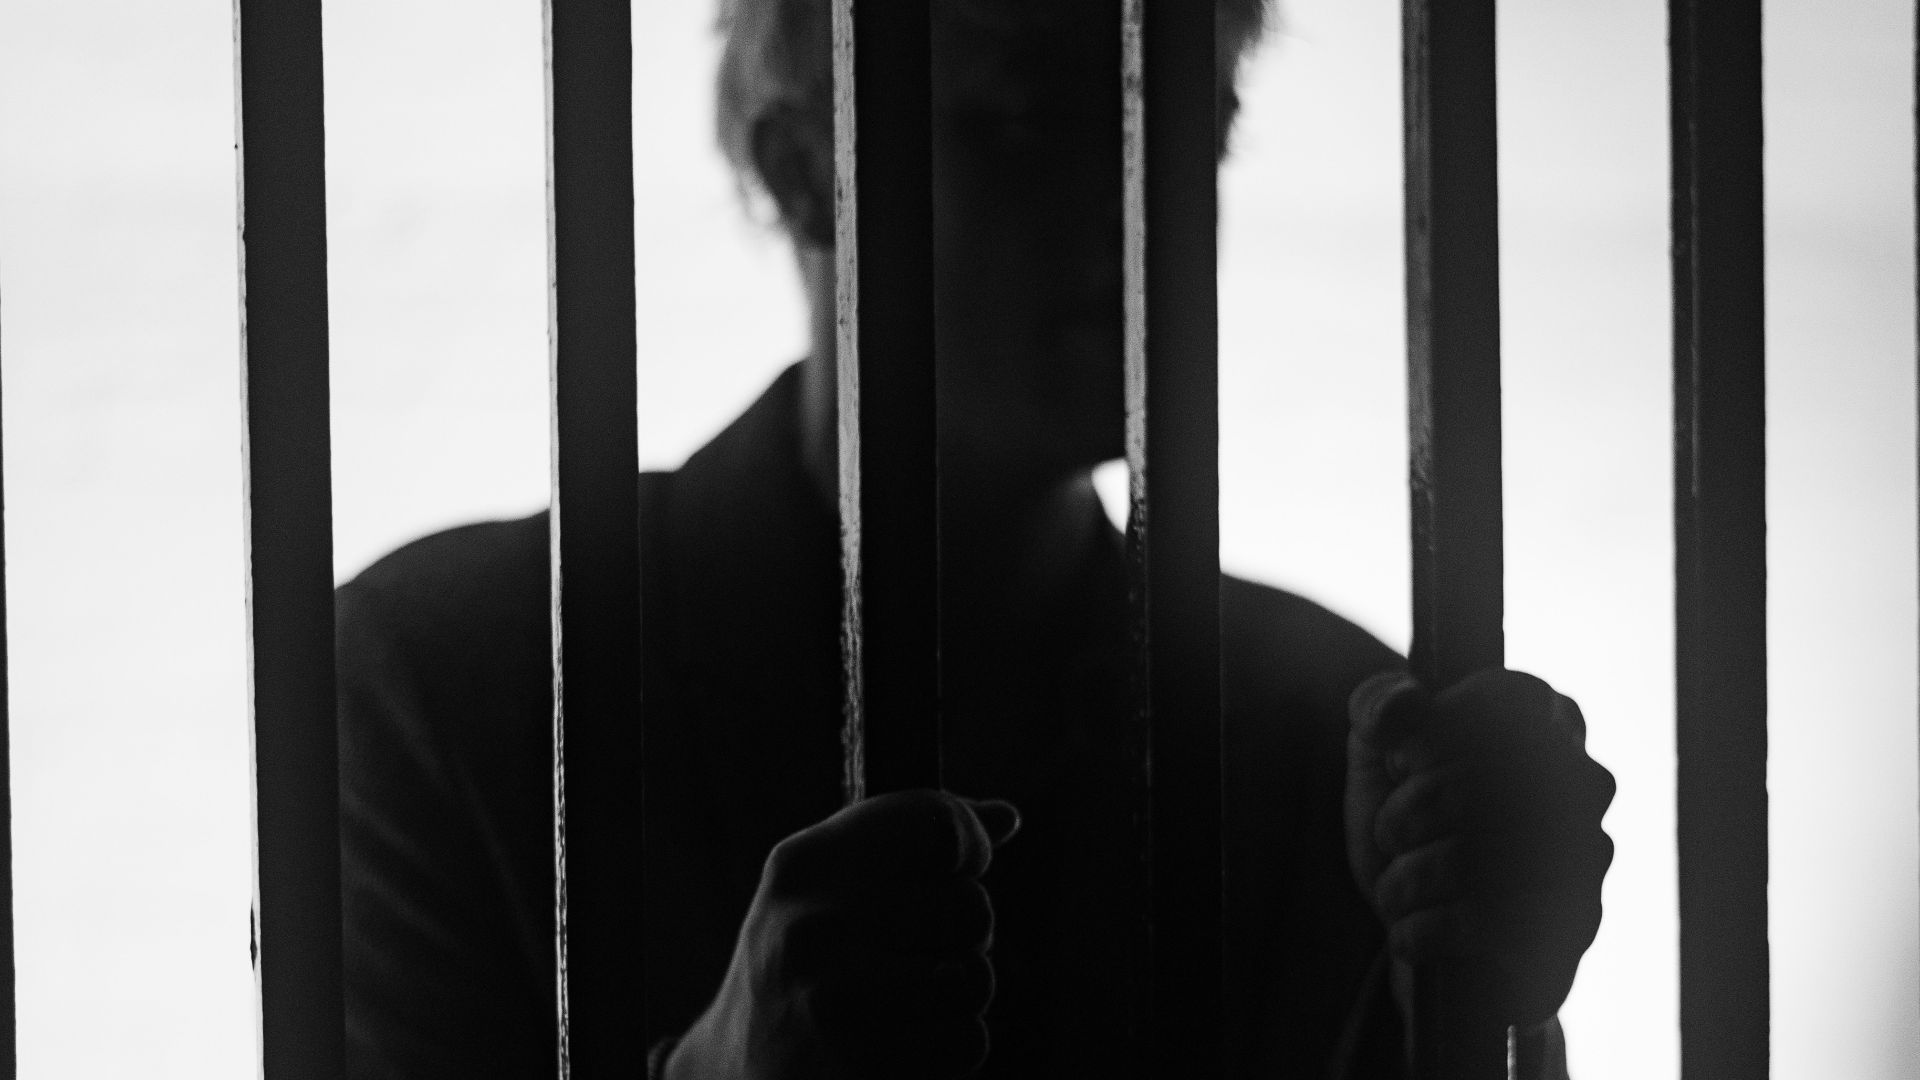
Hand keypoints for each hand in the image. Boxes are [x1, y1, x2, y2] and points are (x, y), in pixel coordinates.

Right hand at [668, 790, 1019, 1079]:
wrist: (738, 1068)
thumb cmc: (804, 960)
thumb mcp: (826, 884)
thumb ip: (906, 841)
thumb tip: (1005, 817)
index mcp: (805, 865)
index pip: (936, 823)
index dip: (969, 844)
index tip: (960, 866)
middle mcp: (813, 928)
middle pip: (971, 907)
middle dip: (965, 933)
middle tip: (920, 949)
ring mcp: (834, 1004)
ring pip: (977, 979)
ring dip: (960, 995)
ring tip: (908, 999)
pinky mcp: (859, 1070)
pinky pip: (967, 1042)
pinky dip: (950, 1047)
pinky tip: (901, 1043)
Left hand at [1345, 668, 1614, 1026]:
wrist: (1427, 925)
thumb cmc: (1411, 823)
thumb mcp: (1377, 752)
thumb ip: (1376, 705)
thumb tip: (1403, 704)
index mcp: (1547, 719)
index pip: (1500, 701)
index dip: (1427, 738)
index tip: (1400, 762)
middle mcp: (1583, 782)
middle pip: (1468, 785)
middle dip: (1402, 817)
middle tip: (1390, 834)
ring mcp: (1587, 856)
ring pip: (1468, 860)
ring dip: (1404, 880)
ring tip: (1395, 888)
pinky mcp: (1574, 926)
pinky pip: (1479, 922)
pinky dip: (1419, 929)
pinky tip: (1408, 930)